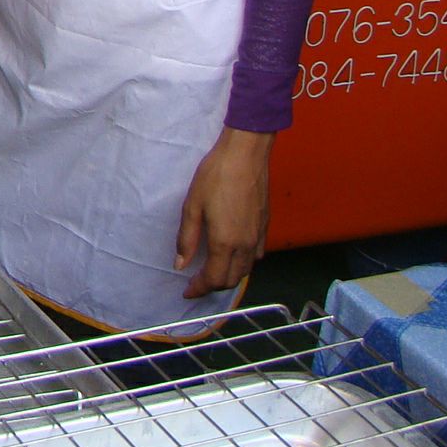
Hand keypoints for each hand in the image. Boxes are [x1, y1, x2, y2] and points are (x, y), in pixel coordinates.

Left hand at [175, 127, 272, 299]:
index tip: (187, 292)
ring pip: (246, 270)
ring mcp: (258, 236)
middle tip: (196, 284)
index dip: (199, 289)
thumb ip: (187, 239)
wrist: (246, 155)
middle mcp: (245, 245)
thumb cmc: (215, 176)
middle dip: (213, 286)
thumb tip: (181, 264)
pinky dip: (243, 264)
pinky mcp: (265, 226)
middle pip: (231, 280)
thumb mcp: (192, 206)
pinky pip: (256, 256)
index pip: (214, 279)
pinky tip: (232, 256)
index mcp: (225, 243)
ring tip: (212, 273)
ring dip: (229, 277)